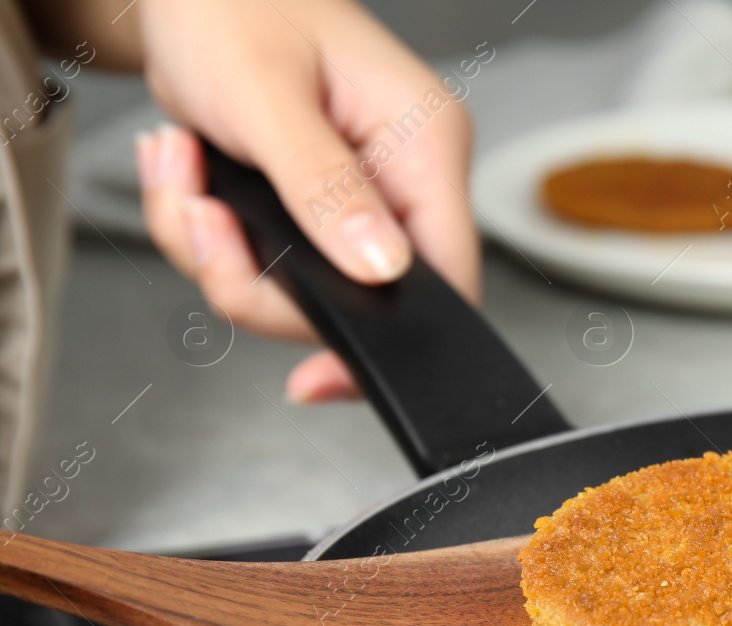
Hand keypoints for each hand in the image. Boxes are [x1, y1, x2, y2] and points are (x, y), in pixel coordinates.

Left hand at [134, 0, 477, 401]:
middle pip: (359, 301)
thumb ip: (324, 189)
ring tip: (181, 170)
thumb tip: (381, 269)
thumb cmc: (232, 7)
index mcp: (425, 147)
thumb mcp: (268, 99)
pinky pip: (263, 263)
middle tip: (201, 221)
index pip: (446, 278)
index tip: (318, 378)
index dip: (391, 339)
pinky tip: (187, 169)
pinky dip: (205, 234)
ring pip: (297, 289)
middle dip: (257, 280)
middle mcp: (402, 179)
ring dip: (216, 251)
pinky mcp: (312, 207)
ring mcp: (359, 198)